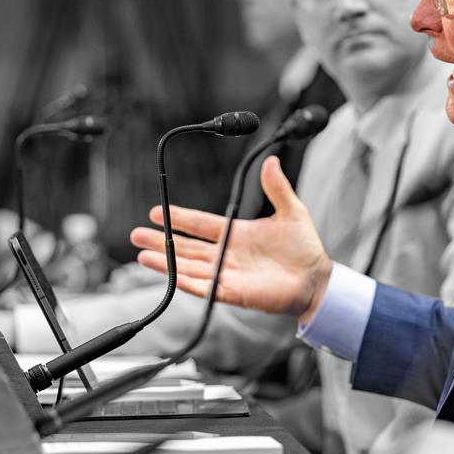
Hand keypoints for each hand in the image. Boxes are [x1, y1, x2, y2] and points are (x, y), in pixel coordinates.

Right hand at [130, 157, 332, 320]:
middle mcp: (227, 254)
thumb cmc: (305, 250)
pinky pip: (204, 287)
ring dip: (165, 261)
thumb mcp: (291, 211)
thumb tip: (270, 161)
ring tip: (142, 254)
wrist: (317, 280)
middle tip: (136, 234)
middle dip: (161, 240)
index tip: (157, 211)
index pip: (201, 224)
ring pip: (189, 267)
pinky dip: (187, 282)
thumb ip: (277, 188)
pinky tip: (170, 275)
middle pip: (186, 247)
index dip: (179, 218)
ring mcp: (228, 274)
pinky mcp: (232, 293)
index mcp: (236, 234)